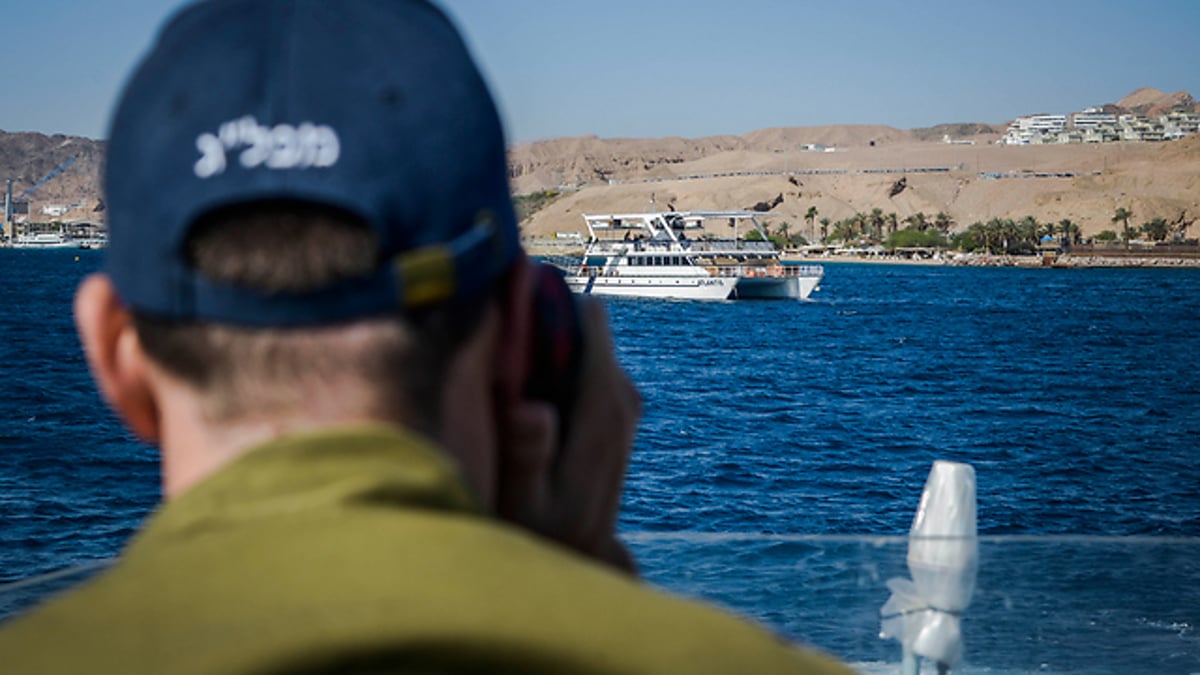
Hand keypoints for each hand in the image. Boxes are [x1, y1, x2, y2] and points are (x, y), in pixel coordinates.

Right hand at [497, 299, 640, 574]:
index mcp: (603, 408)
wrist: (580, 554)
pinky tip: (515, 375)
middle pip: (584, 319)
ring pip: (583, 334)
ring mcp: (622, 396)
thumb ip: (526, 456)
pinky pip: (584, 354)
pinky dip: (552, 354)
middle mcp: (621, 393)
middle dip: (540, 315)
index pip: (588, 319)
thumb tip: (532, 409)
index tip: (503, 292)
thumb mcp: (523, 504)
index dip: (546, 297)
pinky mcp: (615, 401)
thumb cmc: (540, 529)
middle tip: (489, 327)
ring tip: (497, 349)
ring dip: (543, 335)